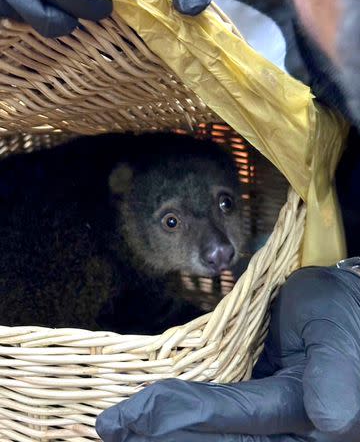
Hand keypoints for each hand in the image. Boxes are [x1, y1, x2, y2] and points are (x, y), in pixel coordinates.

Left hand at [96, 266, 359, 440]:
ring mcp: (274, 431)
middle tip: (111, 430)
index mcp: (311, 421)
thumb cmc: (340, 312)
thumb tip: (331, 420)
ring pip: (215, 441)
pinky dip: (184, 427)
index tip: (132, 416)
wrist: (343, 309)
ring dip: (165, 437)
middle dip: (162, 437)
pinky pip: (220, 429)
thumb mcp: (336, 334)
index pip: (237, 423)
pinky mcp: (261, 420)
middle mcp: (289, 435)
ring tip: (119, 430)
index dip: (183, 419)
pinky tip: (148, 424)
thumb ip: (335, 373)